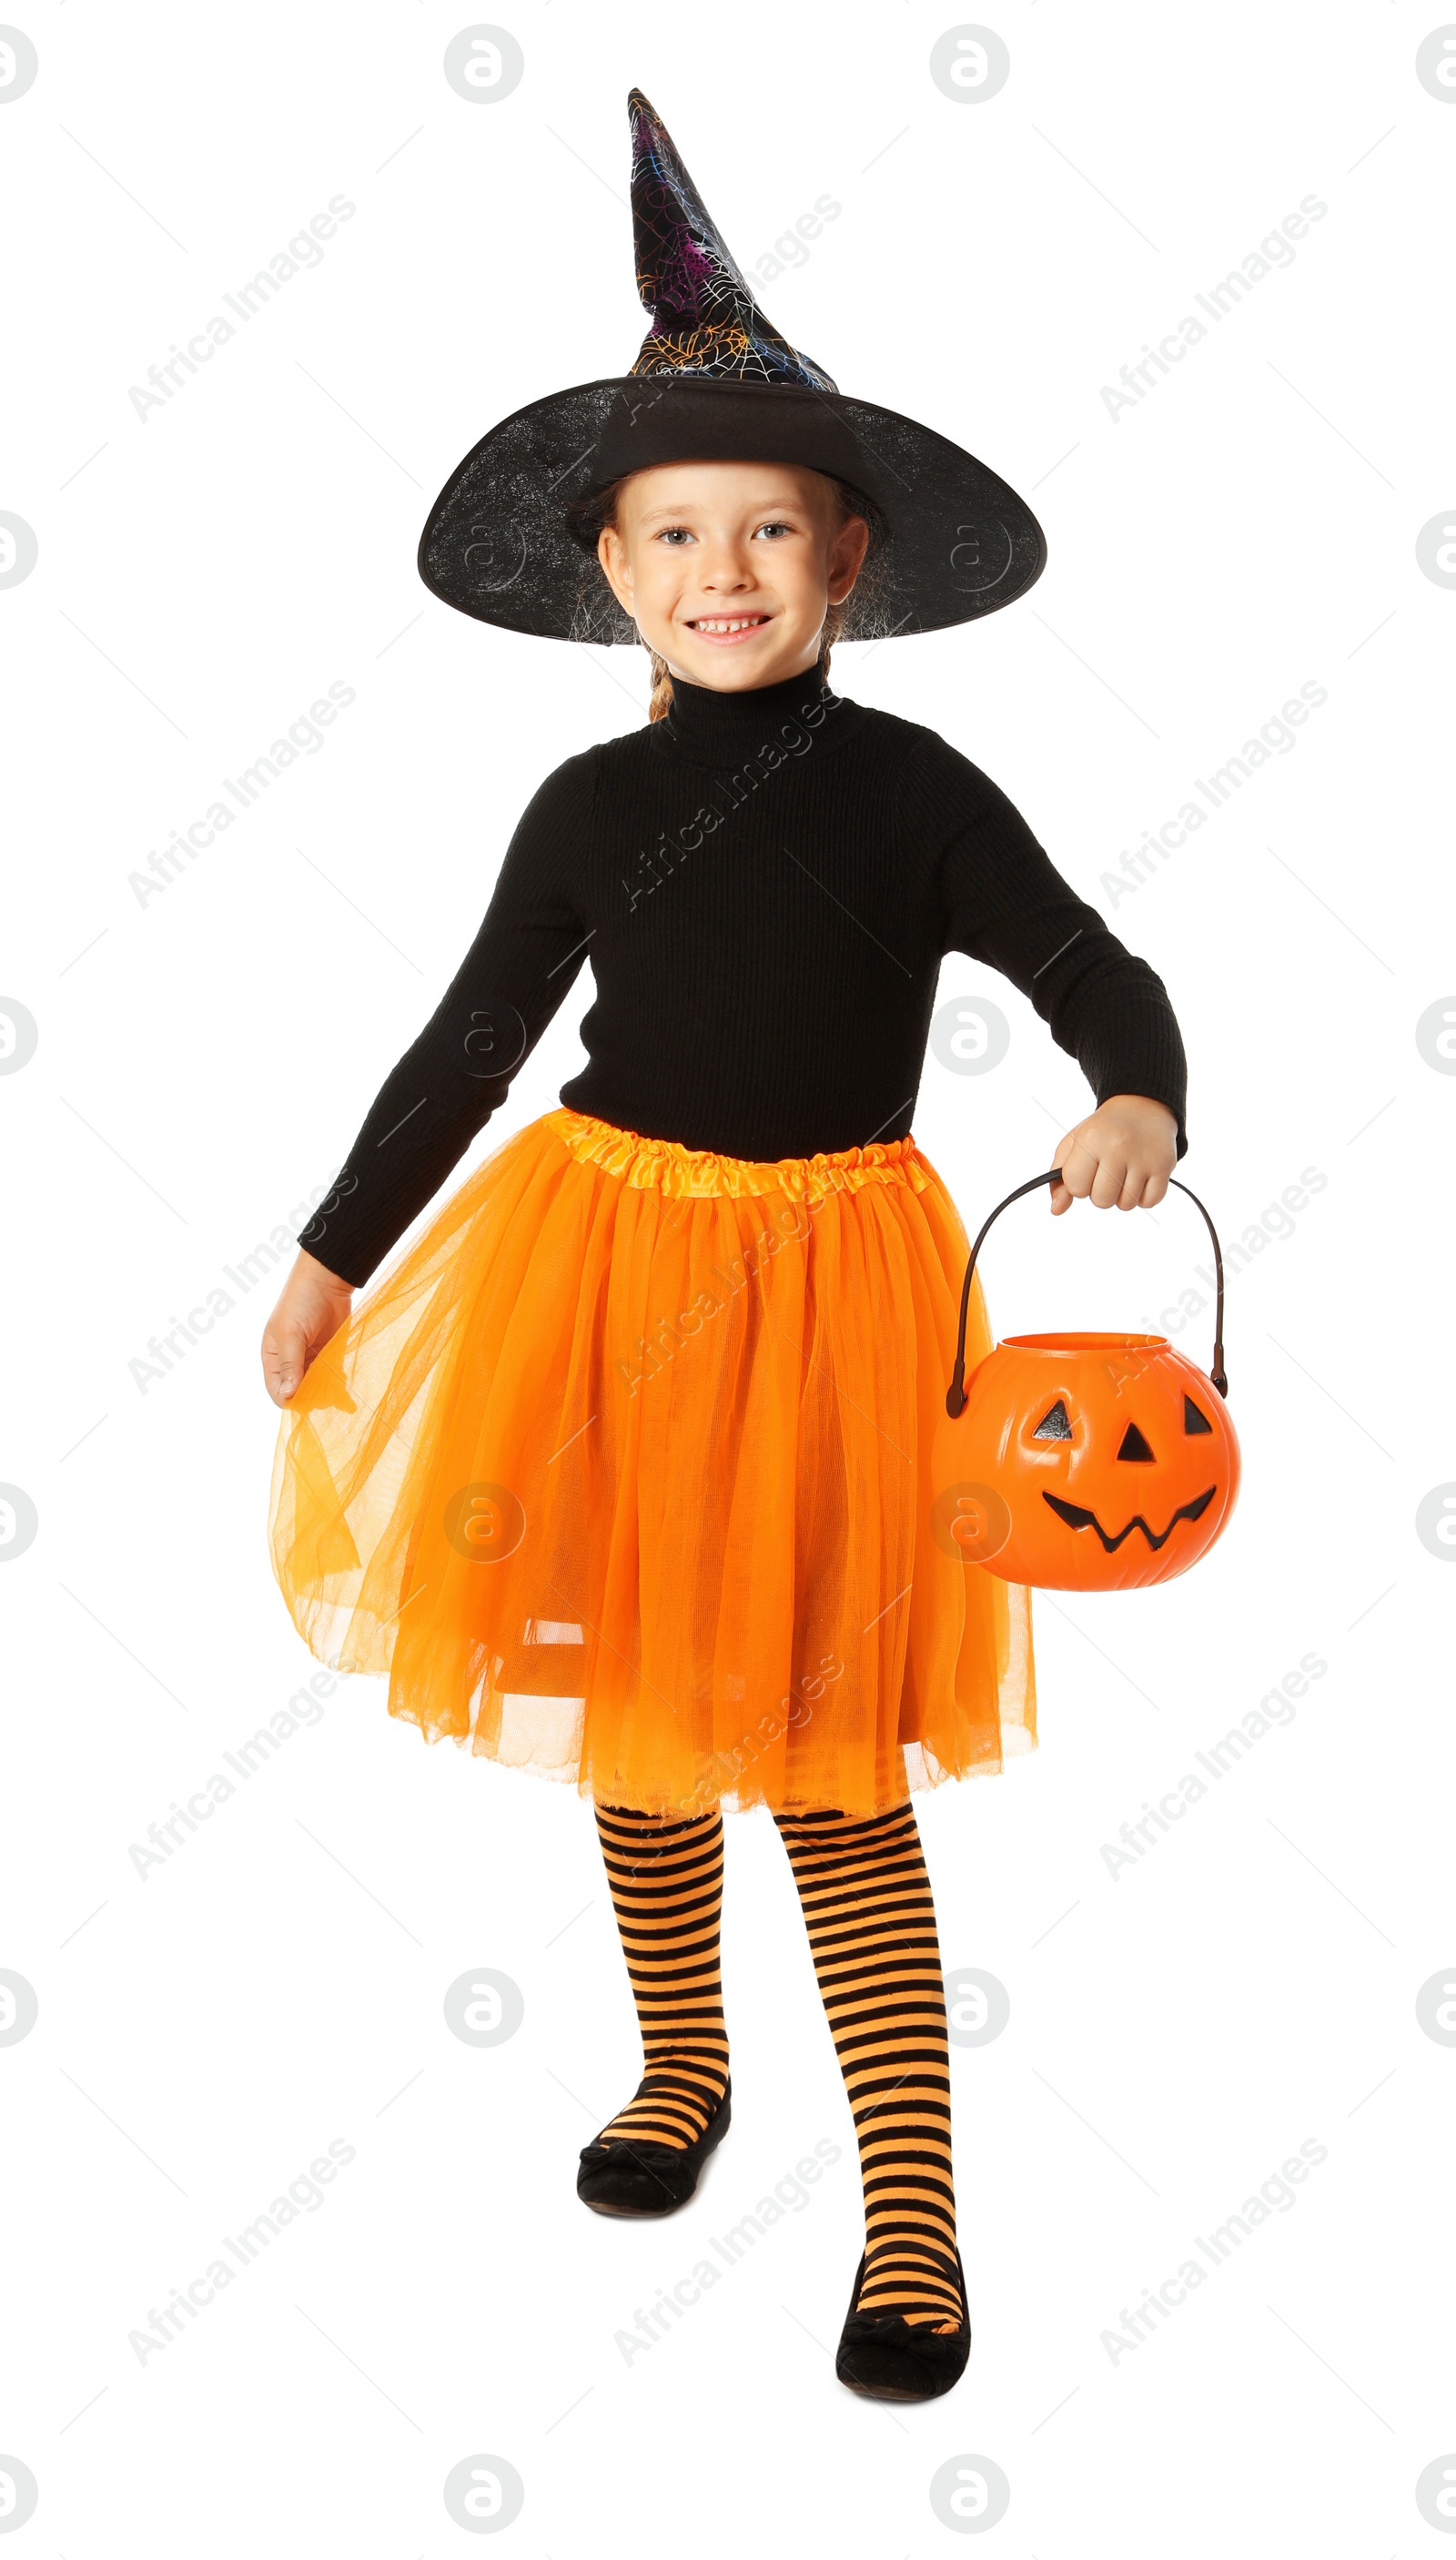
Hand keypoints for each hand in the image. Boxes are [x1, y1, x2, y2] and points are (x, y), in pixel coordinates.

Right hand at [261, 1251, 354, 1405]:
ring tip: (341, 1401)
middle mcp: (291, 1361)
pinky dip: (339, 1387)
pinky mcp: (330, 1354)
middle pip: (299, 1391)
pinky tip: (347, 1396)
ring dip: (328, 1395)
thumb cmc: (300, 1302)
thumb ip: (291, 1365)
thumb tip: (289, 1395)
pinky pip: (333, 1377)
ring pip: (317, 1387)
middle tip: (327, 1398)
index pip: (277, 1389)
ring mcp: (311, 1359)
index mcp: (274, 1357)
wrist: (328, 1281)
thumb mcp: (291, 1334)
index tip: (306, 1405)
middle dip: (311, 1399)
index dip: (290, 1400)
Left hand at [1049, 1095, 1177, 1215]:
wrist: (1142, 1107)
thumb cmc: (1103, 1130)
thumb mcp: (1073, 1144)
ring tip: (1124, 1172)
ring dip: (1122, 1195)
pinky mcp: (1163, 1166)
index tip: (1087, 1171)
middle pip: (1101, 1201)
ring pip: (1126, 1204)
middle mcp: (1118, 1147)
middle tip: (1107, 1172)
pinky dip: (1143, 1196)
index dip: (1079, 1184)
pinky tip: (1140, 1177)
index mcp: (1091, 1139)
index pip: (1076, 1187)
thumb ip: (1058, 1179)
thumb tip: (1057, 1209)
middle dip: (1101, 1192)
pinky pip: (1149, 1202)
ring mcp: (1143, 1158)